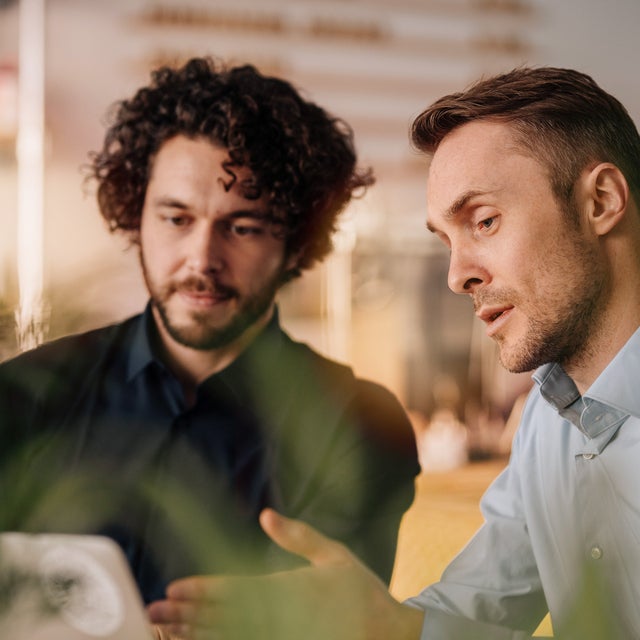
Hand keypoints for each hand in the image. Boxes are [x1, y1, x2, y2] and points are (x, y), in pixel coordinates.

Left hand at [147, 508, 423, 639]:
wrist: (389, 634)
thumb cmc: (361, 592)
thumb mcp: (334, 555)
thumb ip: (299, 536)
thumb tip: (264, 515)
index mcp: (291, 587)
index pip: (237, 588)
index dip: (203, 589)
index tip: (173, 589)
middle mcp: (283, 617)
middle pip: (225, 616)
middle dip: (186, 614)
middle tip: (152, 613)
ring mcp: (285, 637)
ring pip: (231, 638)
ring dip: (195, 635)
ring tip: (163, 631)